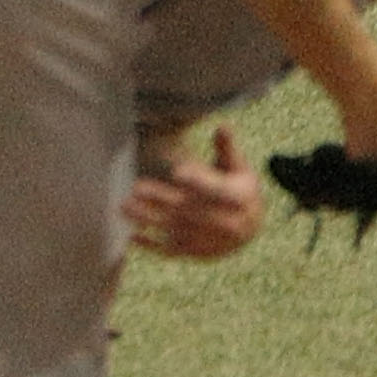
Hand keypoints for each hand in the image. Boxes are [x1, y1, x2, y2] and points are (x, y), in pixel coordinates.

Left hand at [124, 124, 265, 260]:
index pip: (218, 190)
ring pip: (175, 230)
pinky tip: (132, 236)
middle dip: (161, 199)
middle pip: (189, 210)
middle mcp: (225, 223)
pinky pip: (172, 250)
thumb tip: (222, 124)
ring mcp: (210, 240)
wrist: (252, 227)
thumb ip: (226, 148)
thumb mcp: (239, 167)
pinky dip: (152, 245)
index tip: (178, 171)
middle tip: (136, 187)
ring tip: (124, 207)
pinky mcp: (197, 252)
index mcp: (238, 199)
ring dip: (149, 220)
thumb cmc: (241, 188)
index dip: (199, 181)